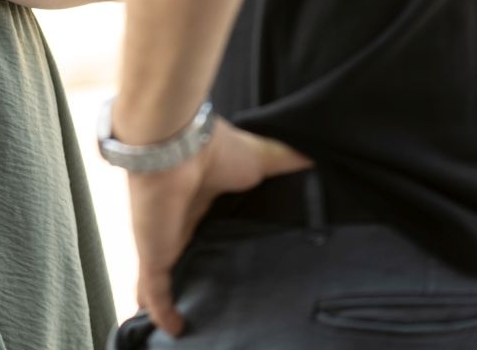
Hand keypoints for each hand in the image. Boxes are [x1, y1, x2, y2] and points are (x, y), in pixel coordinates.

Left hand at [125, 120, 311, 336]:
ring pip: (164, 277)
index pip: (210, 229)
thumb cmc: (218, 148)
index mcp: (205, 199)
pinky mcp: (155, 255)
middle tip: (214, 300)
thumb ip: (289, 163)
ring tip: (186, 321)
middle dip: (194, 275)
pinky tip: (174, 330)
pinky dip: (162, 312)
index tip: (234, 265)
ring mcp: (165, 241)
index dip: (216, 245)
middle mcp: (182, 222)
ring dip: (169, 298)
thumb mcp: (265, 156)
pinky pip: (156, 292)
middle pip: (187, 256)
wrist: (177, 146)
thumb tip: (321, 158)